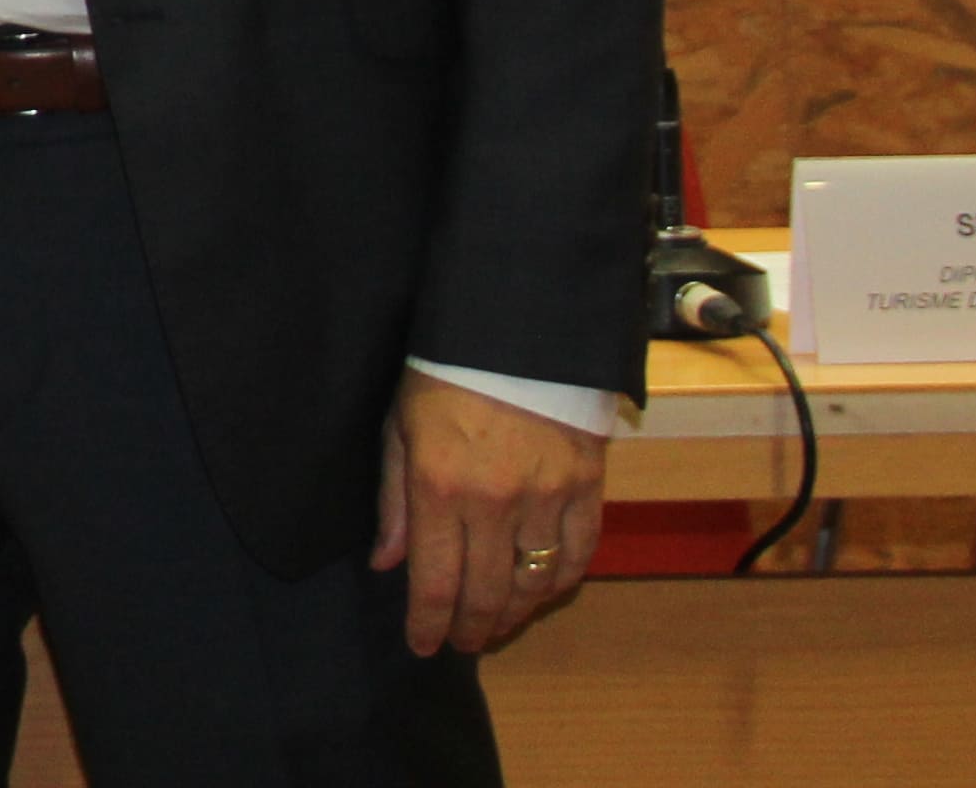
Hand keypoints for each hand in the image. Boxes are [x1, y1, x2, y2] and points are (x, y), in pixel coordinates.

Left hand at [370, 374, 604, 653]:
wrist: (516, 329)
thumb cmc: (445, 374)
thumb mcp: (400, 429)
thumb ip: (394, 501)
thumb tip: (387, 563)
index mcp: (440, 487)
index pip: (435, 581)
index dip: (428, 623)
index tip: (423, 646)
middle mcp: (495, 502)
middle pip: (487, 592)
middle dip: (471, 627)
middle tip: (462, 642)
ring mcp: (547, 496)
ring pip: (535, 583)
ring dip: (516, 614)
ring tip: (498, 625)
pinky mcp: (588, 486)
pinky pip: (580, 553)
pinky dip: (561, 581)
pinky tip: (543, 591)